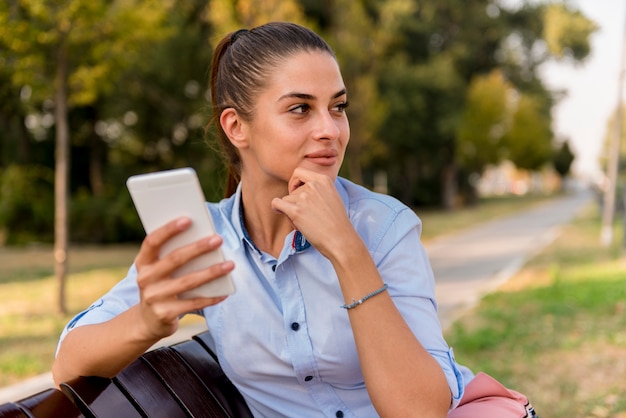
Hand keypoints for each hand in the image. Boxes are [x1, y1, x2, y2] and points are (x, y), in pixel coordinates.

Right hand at [133, 217, 232, 339]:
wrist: (148, 321)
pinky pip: (193, 303)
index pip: (152, 241)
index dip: (169, 230)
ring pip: (187, 282)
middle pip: (175, 259)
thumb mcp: (159, 270)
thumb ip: (173, 255)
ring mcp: (154, 298)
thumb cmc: (161, 286)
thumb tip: (204, 238)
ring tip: (230, 264)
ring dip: (211, 272)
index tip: (188, 219)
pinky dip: (211, 297)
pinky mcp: (165, 314)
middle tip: (218, 239)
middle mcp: (145, 279)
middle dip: (198, 248)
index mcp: (143, 262)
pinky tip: (225, 292)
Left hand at [271, 168, 356, 257]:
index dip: (295, 182)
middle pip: (292, 190)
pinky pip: (277, 203)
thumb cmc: (337, 223)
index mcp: (323, 180)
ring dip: (290, 210)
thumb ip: (319, 190)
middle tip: (306, 215)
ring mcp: (304, 198)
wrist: (340, 239)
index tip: (297, 192)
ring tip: (304, 221)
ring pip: (286, 199)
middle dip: (295, 202)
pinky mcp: (296, 211)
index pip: (299, 172)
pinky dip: (277, 208)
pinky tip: (280, 211)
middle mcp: (313, 185)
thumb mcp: (332, 197)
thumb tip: (301, 189)